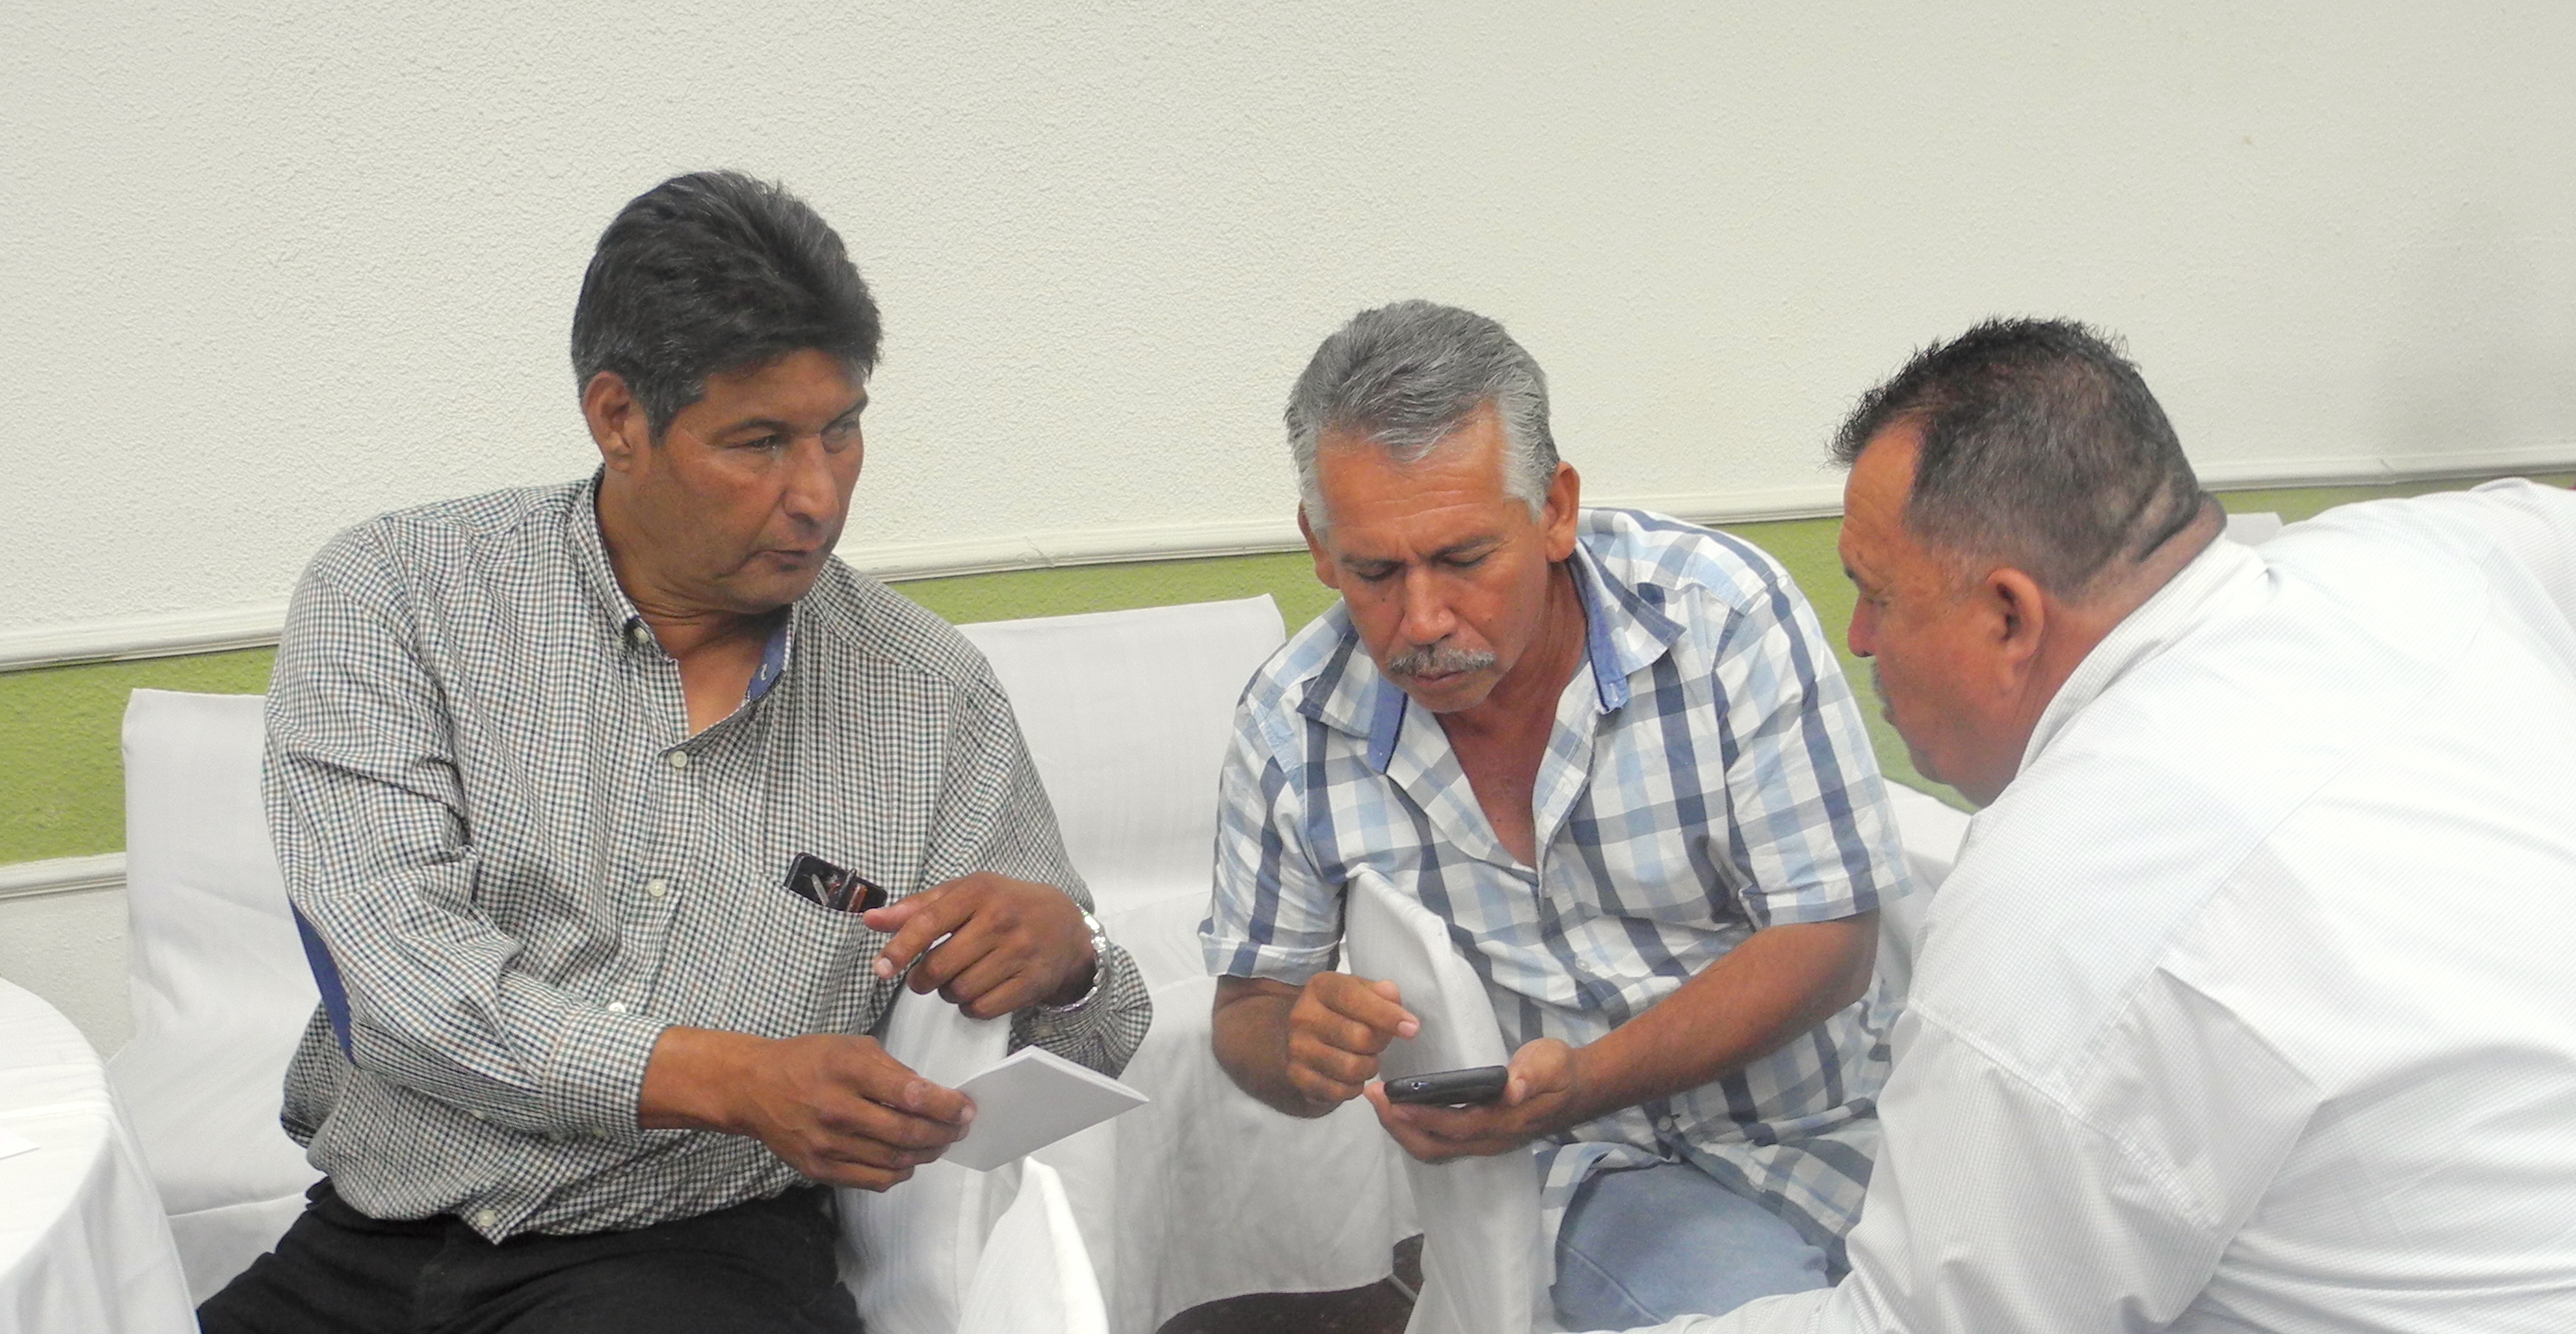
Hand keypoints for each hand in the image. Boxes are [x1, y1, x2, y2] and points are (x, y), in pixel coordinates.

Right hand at [641, 1029, 972, 1191]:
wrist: (753, 1088)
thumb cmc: (808, 1061)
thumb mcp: (852, 1047)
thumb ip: (893, 1070)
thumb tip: (933, 1097)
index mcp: (847, 1070)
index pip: (911, 1095)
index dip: (947, 1106)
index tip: (966, 1108)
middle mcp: (836, 1109)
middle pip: (907, 1133)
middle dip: (944, 1133)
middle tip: (960, 1129)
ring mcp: (826, 1144)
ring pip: (895, 1160)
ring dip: (927, 1153)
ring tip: (939, 1143)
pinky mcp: (818, 1168)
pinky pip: (873, 1180)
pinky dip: (900, 1172)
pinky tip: (909, 1158)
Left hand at [862, 872, 1094, 1017]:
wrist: (1065, 924)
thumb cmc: (1004, 905)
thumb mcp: (964, 894)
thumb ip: (917, 907)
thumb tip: (870, 920)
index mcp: (978, 892)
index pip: (927, 923)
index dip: (899, 949)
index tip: (881, 968)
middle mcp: (1001, 919)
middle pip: (939, 967)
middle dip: (923, 979)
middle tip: (926, 977)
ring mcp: (1020, 952)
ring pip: (959, 991)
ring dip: (948, 993)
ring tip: (958, 979)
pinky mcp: (1033, 981)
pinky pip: (983, 1008)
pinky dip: (971, 1007)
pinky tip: (978, 991)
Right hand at [1281, 972, 1419, 1108]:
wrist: (1305, 1036)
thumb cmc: (1341, 1011)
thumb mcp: (1361, 992)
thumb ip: (1381, 992)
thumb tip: (1392, 996)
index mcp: (1321, 987)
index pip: (1356, 999)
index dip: (1387, 1015)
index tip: (1412, 1028)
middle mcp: (1303, 1016)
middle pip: (1360, 1038)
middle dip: (1380, 1043)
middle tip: (1379, 1042)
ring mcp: (1297, 1048)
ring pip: (1351, 1068)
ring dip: (1369, 1067)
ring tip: (1365, 1058)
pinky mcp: (1297, 1076)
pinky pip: (1339, 1091)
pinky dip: (1354, 1087)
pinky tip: (1351, 1076)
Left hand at [1363, 1037, 1584, 1162]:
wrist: (1577, 1091)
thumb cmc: (1560, 1072)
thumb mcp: (1552, 1063)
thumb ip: (1533, 1075)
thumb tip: (1513, 1089)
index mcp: (1504, 1122)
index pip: (1456, 1127)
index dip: (1423, 1118)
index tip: (1392, 1102)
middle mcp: (1490, 1140)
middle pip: (1435, 1147)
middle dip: (1399, 1127)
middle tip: (1373, 1097)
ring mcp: (1483, 1143)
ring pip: (1434, 1149)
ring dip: (1402, 1130)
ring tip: (1378, 1102)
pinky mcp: (1478, 1137)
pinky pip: (1439, 1143)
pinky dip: (1413, 1129)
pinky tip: (1399, 1108)